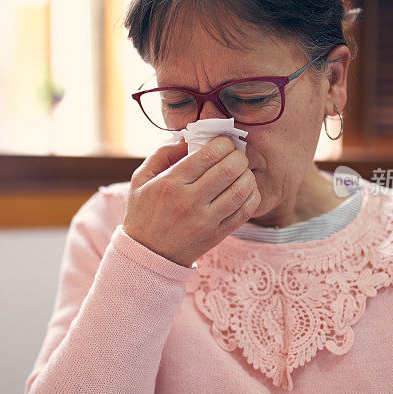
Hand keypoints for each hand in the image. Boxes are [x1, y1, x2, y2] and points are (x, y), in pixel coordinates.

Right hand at [122, 136, 260, 266]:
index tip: (224, 143)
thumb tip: (188, 138)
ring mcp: (205, 220)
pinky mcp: (216, 235)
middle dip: (238, 156)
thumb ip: (162, 154)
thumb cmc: (144, 212)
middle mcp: (189, 201)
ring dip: (248, 175)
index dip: (223, 143)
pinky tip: (246, 190)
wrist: (147, 255)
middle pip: (229, 169)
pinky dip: (252, 196)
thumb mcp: (141, 179)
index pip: (208, 154)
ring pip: (241, 190)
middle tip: (236, 155)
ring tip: (242, 172)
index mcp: (170, 184)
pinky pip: (245, 212)